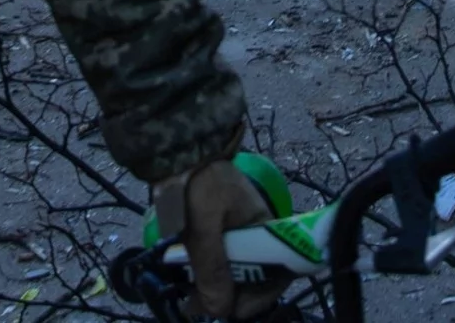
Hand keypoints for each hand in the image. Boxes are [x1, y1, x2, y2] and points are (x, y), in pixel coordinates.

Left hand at [153, 156, 274, 319]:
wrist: (175, 147)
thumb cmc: (198, 179)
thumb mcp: (204, 223)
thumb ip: (212, 265)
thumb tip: (219, 309)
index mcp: (264, 228)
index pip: (278, 272)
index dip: (259, 297)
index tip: (233, 312)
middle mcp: (255, 234)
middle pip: (252, 278)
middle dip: (229, 298)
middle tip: (200, 310)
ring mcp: (235, 233)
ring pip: (231, 272)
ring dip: (213, 289)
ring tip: (188, 301)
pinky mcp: (215, 230)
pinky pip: (215, 261)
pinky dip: (203, 275)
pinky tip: (184, 284)